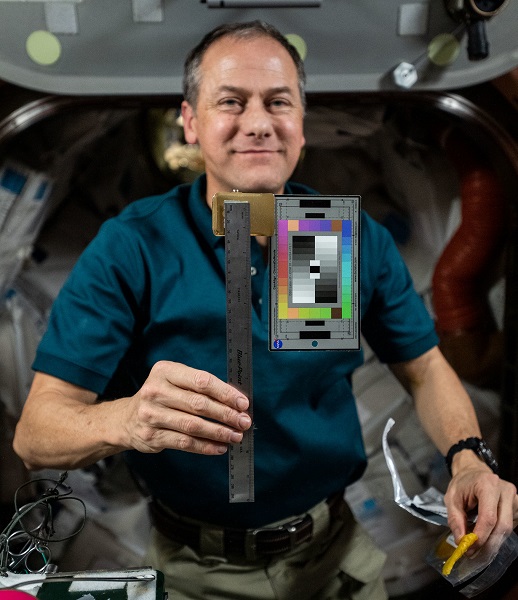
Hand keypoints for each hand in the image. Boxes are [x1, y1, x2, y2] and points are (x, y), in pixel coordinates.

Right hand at [122, 361, 250, 455]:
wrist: (126, 419)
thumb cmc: (162, 397)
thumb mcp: (175, 382)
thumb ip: (201, 388)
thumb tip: (235, 401)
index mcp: (165, 371)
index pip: (201, 381)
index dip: (225, 393)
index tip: (243, 403)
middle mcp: (156, 391)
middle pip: (199, 404)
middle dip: (226, 414)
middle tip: (244, 421)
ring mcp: (151, 414)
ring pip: (193, 425)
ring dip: (219, 432)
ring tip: (236, 436)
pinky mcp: (151, 436)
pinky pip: (184, 442)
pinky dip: (205, 446)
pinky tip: (220, 447)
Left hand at [444, 455, 516, 550]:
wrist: (473, 472)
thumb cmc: (462, 484)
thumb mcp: (451, 498)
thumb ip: (455, 520)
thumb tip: (461, 542)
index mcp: (487, 485)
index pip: (489, 517)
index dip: (481, 536)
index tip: (469, 549)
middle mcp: (505, 490)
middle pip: (503, 526)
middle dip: (488, 544)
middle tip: (473, 554)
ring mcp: (514, 498)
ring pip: (508, 529)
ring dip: (493, 542)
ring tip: (477, 547)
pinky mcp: (516, 506)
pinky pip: (511, 526)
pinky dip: (498, 536)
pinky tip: (486, 537)